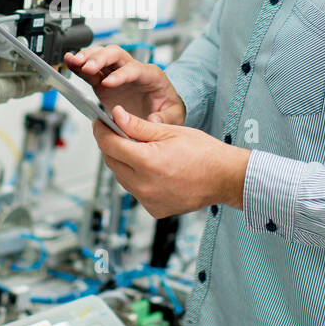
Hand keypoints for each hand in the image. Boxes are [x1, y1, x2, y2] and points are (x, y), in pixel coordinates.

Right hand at [64, 45, 185, 124]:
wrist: (161, 109)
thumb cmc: (167, 107)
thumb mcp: (173, 115)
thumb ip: (163, 118)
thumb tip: (152, 121)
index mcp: (150, 75)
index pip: (133, 69)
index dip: (120, 75)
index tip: (107, 83)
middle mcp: (132, 69)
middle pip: (116, 54)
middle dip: (100, 58)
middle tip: (87, 67)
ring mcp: (117, 73)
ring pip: (101, 56)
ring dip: (87, 57)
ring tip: (73, 61)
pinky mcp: (104, 82)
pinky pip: (91, 71)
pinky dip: (79, 66)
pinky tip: (69, 62)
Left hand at [91, 105, 248, 217]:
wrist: (225, 178)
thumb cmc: (204, 153)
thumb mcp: (170, 131)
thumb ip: (138, 126)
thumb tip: (116, 115)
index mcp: (147, 162)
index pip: (109, 144)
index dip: (101, 130)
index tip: (99, 122)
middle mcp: (144, 185)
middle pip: (111, 162)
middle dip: (111, 145)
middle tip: (117, 132)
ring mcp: (148, 200)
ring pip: (121, 178)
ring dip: (123, 163)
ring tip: (139, 150)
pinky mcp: (154, 209)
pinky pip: (135, 191)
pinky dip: (136, 179)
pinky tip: (151, 169)